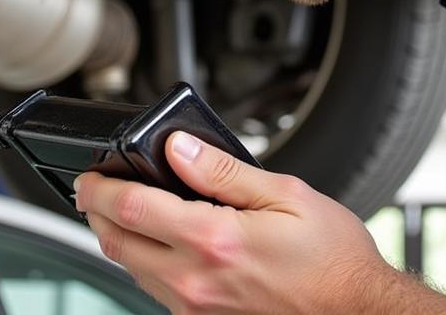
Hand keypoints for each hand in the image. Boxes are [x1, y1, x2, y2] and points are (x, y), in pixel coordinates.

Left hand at [75, 131, 396, 313]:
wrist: (357, 313)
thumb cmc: (332, 259)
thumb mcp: (284, 196)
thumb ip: (222, 171)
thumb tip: (178, 147)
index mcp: (213, 242)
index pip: (132, 209)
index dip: (100, 187)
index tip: (88, 175)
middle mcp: (196, 282)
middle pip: (117, 244)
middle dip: (97, 213)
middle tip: (92, 189)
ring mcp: (197, 310)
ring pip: (134, 271)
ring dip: (119, 239)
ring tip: (123, 210)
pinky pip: (159, 292)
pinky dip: (147, 264)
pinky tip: (160, 244)